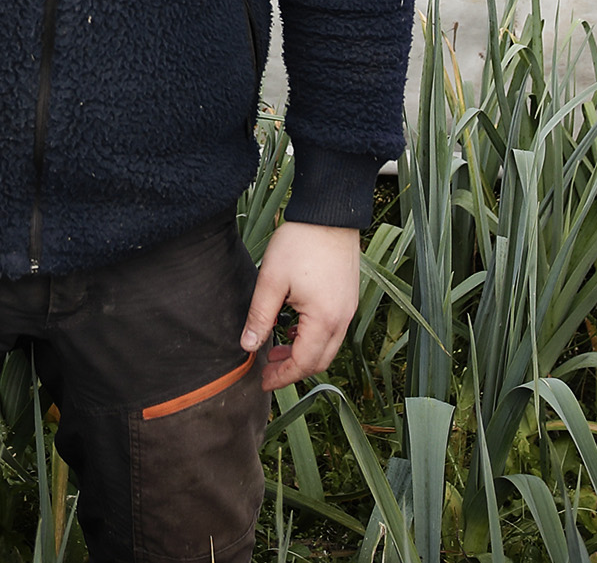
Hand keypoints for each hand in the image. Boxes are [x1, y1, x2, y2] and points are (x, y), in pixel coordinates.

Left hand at [241, 222, 360, 389]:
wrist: (329, 214)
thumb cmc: (300, 243)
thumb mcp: (271, 280)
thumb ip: (260, 316)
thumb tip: (248, 346)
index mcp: (324, 319)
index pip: (303, 363)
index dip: (282, 376)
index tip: (263, 381)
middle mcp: (342, 319)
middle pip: (319, 361)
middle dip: (293, 369)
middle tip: (268, 368)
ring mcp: (349, 309)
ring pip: (328, 347)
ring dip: (303, 354)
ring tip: (277, 348)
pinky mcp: (348, 298)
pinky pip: (333, 330)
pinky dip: (314, 338)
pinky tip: (294, 328)